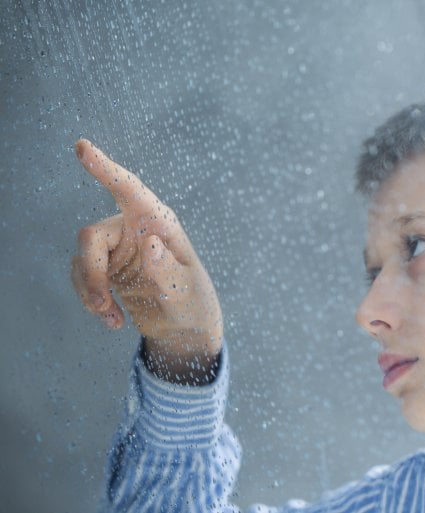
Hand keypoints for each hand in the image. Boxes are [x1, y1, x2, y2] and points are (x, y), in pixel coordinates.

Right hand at [71, 139, 222, 382]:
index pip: (130, 191)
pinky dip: (91, 300)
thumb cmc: (192, 303)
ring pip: (82, 259)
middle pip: (92, 235)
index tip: (82, 147)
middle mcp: (134, 229)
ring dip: (90, 292)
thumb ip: (168, 270)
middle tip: (100, 303)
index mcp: (160, 223)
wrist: (184, 329)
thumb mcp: (185, 290)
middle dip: (91, 272)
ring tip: (112, 317)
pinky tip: (113, 320)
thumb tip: (150, 243)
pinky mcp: (105, 269)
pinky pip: (82, 277)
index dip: (105, 169)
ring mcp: (117, 249)